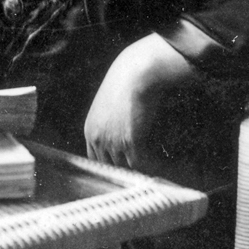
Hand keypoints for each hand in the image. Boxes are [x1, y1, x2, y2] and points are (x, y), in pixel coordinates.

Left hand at [84, 33, 197, 172]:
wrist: (136, 72)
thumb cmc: (126, 83)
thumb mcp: (108, 105)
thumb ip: (109, 123)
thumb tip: (121, 136)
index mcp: (90, 130)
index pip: (95, 160)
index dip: (110, 165)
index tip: (123, 170)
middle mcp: (98, 138)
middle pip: (109, 167)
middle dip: (124, 171)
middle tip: (139, 176)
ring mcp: (112, 142)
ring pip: (125, 168)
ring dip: (138, 171)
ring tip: (151, 173)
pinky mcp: (130, 142)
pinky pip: (139, 164)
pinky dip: (149, 168)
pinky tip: (158, 167)